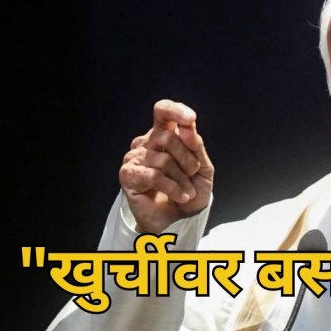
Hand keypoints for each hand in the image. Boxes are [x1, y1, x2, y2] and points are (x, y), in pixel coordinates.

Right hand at [118, 99, 213, 232]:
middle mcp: (146, 143)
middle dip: (188, 159)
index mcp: (164, 134)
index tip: (191, 119)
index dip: (175, 111)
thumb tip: (188, 126)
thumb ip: (195, 145)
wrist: (181, 219)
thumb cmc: (190, 190)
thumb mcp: (202, 166)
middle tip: (192, 174)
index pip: (163, 111)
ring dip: (182, 178)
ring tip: (186, 190)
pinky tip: (180, 195)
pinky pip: (154, 175)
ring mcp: (135, 158)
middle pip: (169, 137)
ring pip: (164, 159)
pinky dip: (173, 187)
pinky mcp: (128, 176)